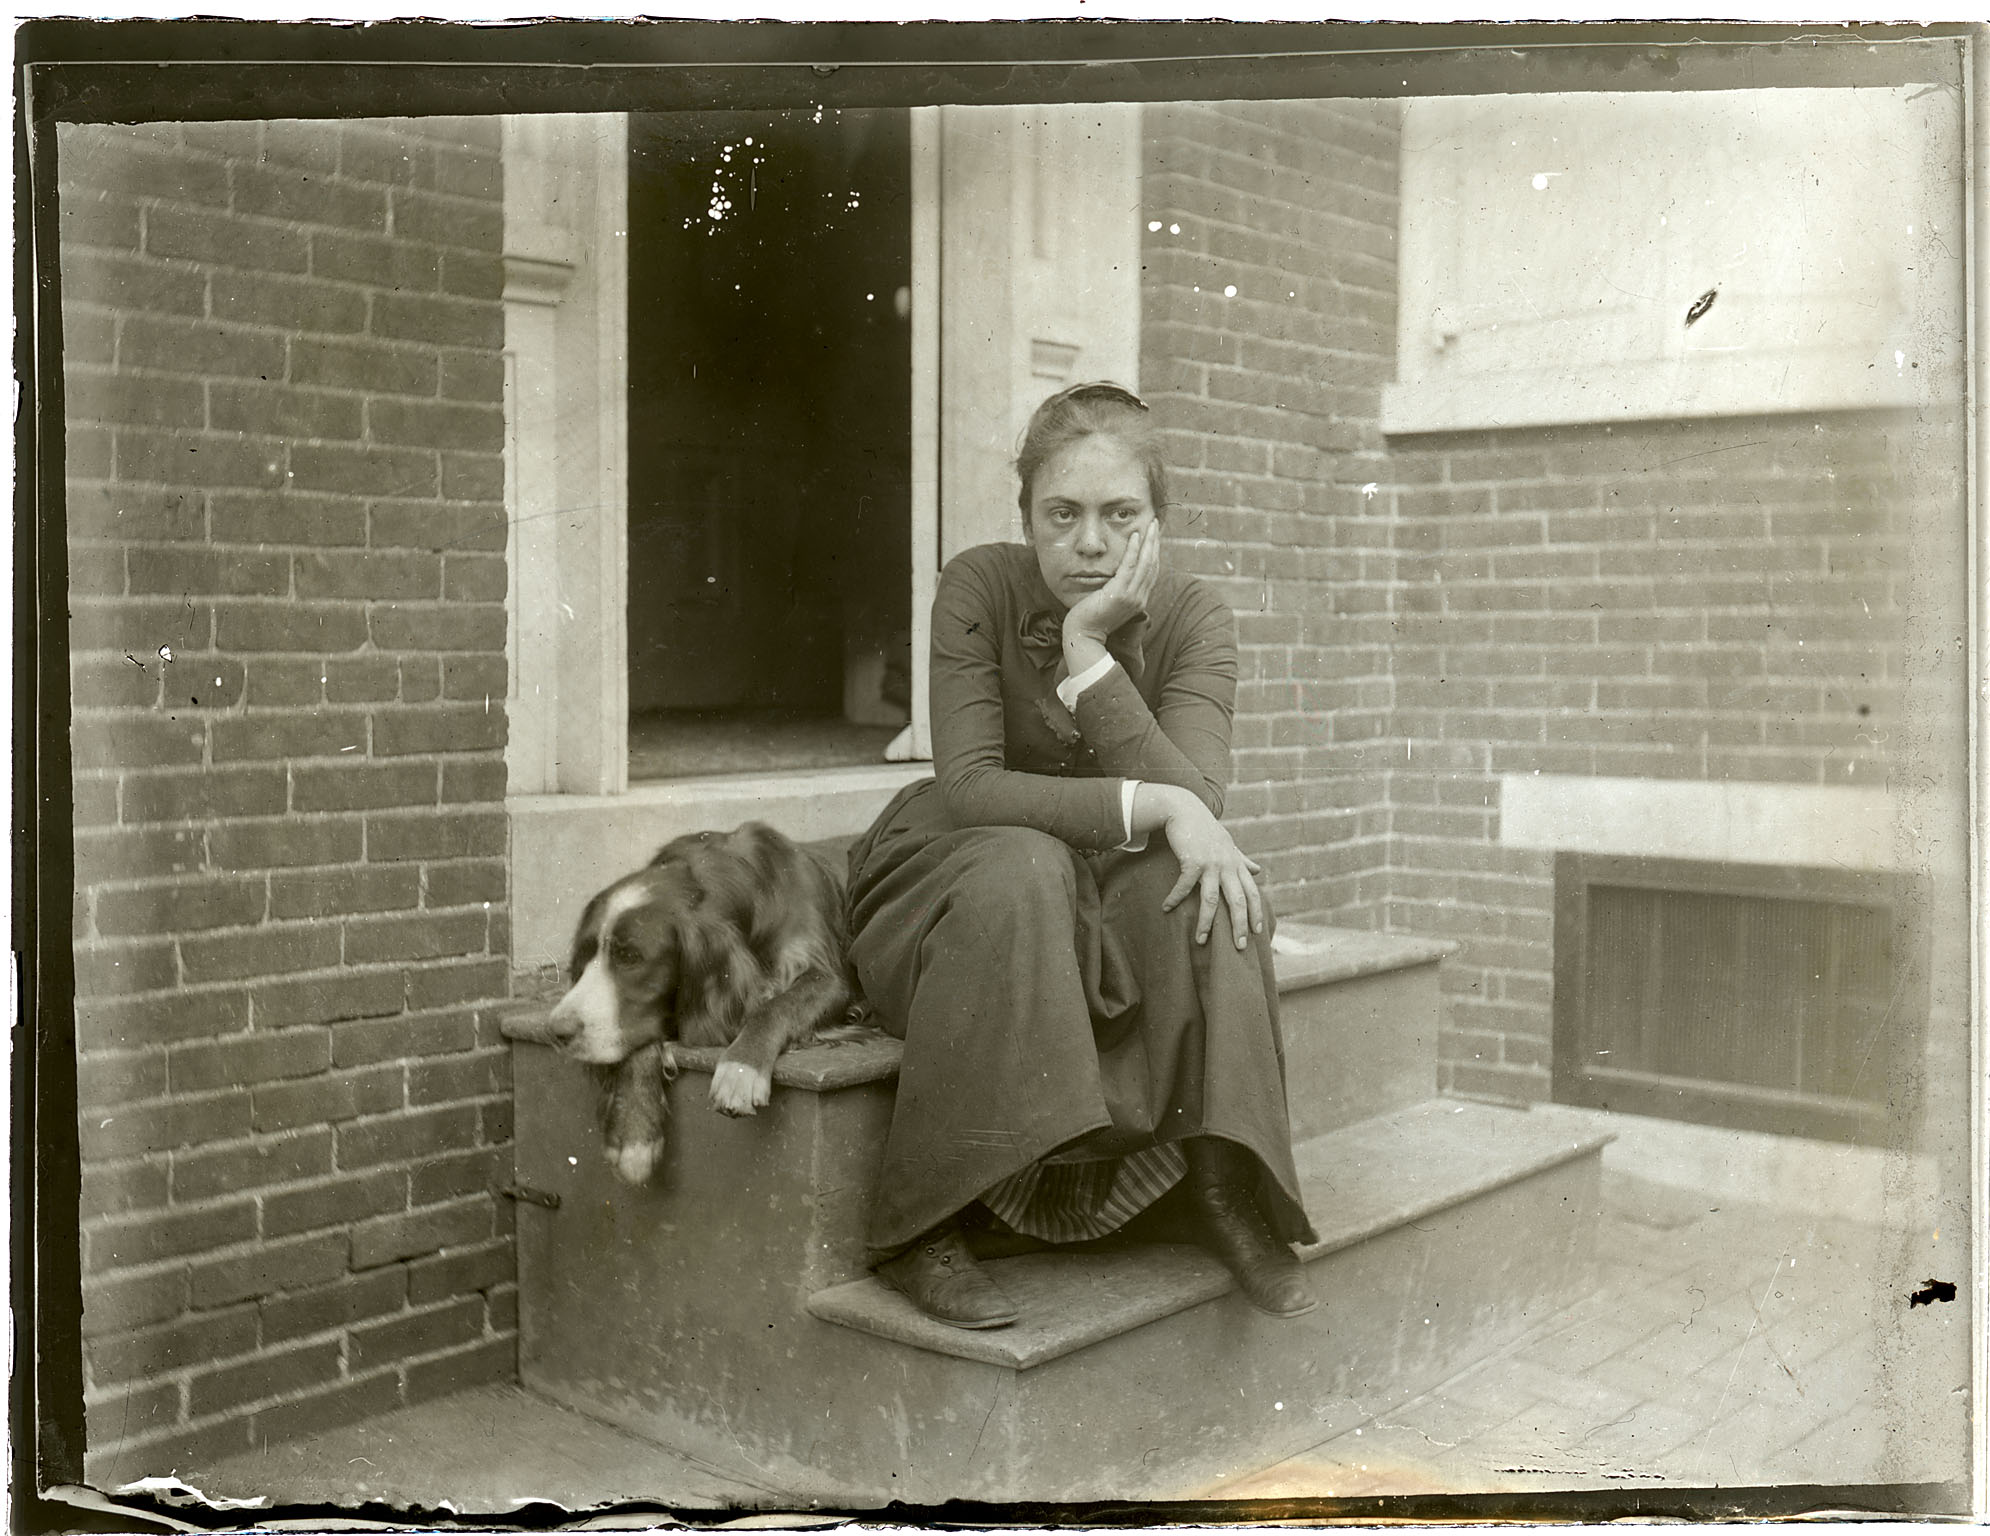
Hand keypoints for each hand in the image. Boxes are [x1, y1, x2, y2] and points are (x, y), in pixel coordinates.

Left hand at [1063, 525, 1160, 647]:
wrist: (1084, 635)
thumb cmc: (1091, 619)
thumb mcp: (1110, 603)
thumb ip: (1117, 590)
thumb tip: (1116, 577)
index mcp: (1139, 600)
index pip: (1151, 572)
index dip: (1154, 552)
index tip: (1153, 536)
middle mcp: (1139, 598)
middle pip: (1153, 565)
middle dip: (1155, 542)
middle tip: (1156, 524)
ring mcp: (1131, 596)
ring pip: (1146, 563)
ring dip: (1149, 541)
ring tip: (1150, 525)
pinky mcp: (1119, 593)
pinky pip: (1130, 566)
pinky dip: (1134, 550)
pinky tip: (1134, 536)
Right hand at [1158, 797, 1264, 950]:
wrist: (1184, 809)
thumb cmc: (1206, 829)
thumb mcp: (1228, 844)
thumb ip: (1242, 859)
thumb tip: (1259, 870)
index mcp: (1236, 864)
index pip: (1252, 892)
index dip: (1256, 912)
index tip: (1258, 931)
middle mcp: (1227, 866)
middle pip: (1238, 900)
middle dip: (1239, 925)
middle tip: (1239, 947)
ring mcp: (1210, 864)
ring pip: (1211, 900)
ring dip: (1206, 923)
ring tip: (1201, 941)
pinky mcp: (1191, 862)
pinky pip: (1184, 886)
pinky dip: (1175, 898)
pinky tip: (1166, 908)